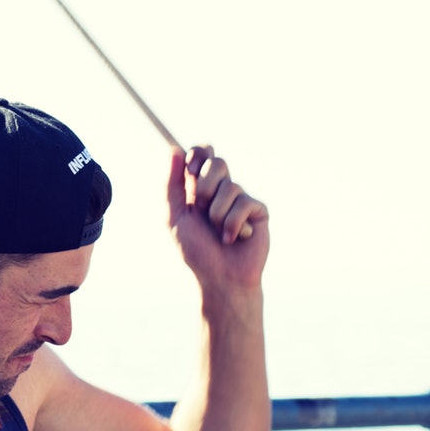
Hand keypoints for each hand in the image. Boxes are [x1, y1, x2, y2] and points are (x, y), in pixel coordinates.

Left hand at [167, 145, 268, 292]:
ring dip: (217, 214)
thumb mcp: (175, 218)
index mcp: (200, 188)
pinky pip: (244, 203)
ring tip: (219, 234)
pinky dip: (233, 224)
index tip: (191, 169)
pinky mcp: (258, 210)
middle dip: (205, 187)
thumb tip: (173, 150)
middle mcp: (222, 190)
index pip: (202, 155)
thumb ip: (171, 186)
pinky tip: (233, 239)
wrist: (221, 279)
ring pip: (229, 186)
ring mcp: (241, 199)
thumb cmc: (198, 252)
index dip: (198, 154)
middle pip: (217, 163)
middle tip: (202, 210)